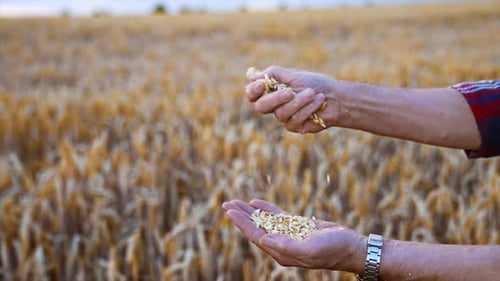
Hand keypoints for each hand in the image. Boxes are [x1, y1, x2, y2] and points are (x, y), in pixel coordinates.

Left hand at [222, 199, 364, 272]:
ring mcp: (289, 235)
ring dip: (250, 212)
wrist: (351, 247)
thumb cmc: (334, 250)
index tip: (229, 211)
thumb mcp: (311, 250)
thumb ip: (287, 246)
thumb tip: (264, 240)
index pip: (256, 236)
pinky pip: (277, 217)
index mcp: (282, 252)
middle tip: (226, 203)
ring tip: (236, 202)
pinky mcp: (297, 226)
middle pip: (256, 228)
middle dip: (241, 216)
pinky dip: (266, 209)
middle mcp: (282, 244)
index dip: (241, 223)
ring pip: (264, 221)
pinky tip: (256, 203)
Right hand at [245, 66, 342, 132]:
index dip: (253, 91)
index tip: (262, 84)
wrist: (336, 97)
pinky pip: (294, 120)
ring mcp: (284, 117)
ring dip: (299, 101)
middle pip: (261, 107)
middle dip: (275, 99)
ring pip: (280, 113)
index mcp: (271, 91)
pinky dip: (307, 108)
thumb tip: (253, 75)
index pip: (252, 94)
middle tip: (290, 92)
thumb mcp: (295, 75)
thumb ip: (274, 74)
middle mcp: (274, 105)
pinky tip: (318, 101)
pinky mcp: (295, 126)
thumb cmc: (316, 84)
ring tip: (312, 93)